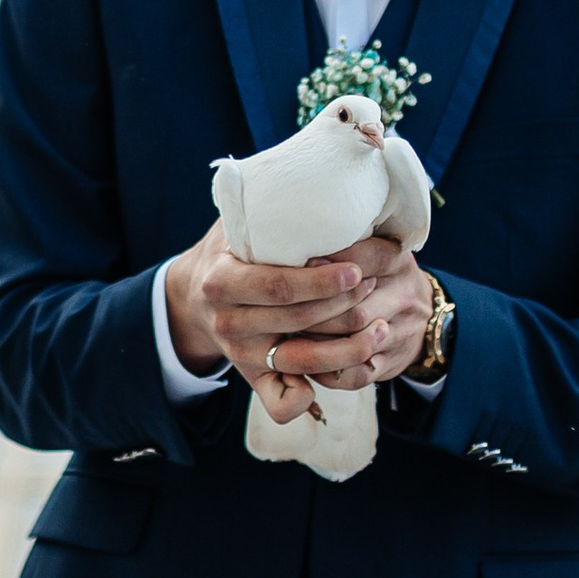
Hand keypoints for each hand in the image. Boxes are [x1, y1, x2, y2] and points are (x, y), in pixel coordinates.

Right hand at [167, 225, 432, 421]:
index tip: (359, 269)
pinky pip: (281, 403)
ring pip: (301, 363)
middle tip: (377, 286)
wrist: (196, 294)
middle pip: (296, 321)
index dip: (321, 280)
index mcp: (221, 282)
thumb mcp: (238, 220)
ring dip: (348, 349)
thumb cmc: (232, 247)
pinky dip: (310, 401)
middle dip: (344, 305)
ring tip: (381, 328)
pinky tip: (346, 376)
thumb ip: (269, 205)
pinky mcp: (254, 380)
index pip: (277, 285)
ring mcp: (242, 356)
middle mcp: (229, 323)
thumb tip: (320, 174)